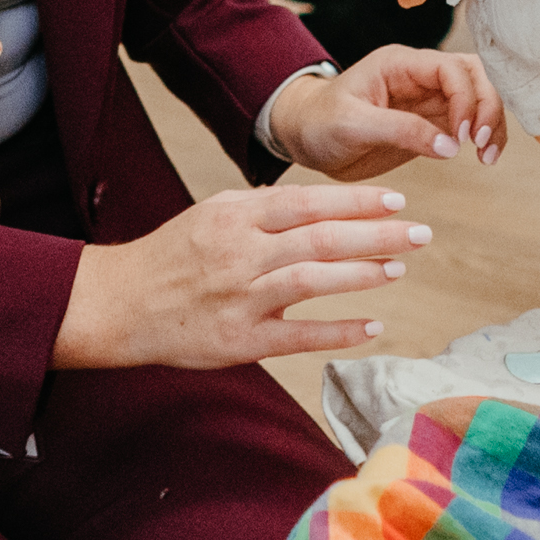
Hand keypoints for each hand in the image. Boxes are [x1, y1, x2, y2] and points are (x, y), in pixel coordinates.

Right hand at [52, 182, 427, 367]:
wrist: (121, 304)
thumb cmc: (173, 256)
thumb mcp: (212, 215)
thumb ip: (263, 211)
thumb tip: (323, 206)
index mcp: (234, 216)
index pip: (307, 202)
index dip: (356, 200)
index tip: (396, 198)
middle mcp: (240, 254)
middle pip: (320, 238)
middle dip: (376, 233)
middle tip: (419, 232)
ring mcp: (240, 299)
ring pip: (313, 281)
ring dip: (362, 274)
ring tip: (398, 268)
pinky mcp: (240, 341)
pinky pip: (298, 336)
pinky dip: (338, 330)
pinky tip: (371, 327)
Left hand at [275, 44, 502, 177]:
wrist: (304, 138)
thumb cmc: (319, 122)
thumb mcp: (352, 124)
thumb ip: (400, 130)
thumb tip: (451, 146)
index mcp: (399, 64)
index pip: (450, 69)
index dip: (465, 98)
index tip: (462, 135)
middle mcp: (420, 76)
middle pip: (475, 77)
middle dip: (487, 107)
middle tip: (481, 144)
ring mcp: (429, 99)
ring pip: (480, 98)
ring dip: (492, 122)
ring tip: (487, 156)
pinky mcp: (432, 124)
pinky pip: (470, 123)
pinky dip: (484, 138)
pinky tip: (483, 158)